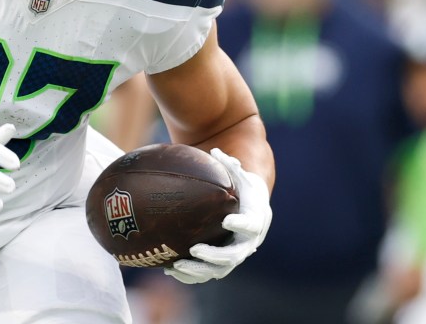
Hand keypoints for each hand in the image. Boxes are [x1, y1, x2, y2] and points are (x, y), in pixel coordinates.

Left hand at [164, 148, 271, 283]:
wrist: (251, 209)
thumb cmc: (243, 189)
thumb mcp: (240, 175)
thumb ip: (230, 164)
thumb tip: (215, 150)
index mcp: (255, 220)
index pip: (252, 225)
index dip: (241, 225)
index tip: (227, 221)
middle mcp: (247, 243)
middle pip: (234, 256)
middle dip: (214, 255)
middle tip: (195, 249)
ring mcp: (235, 255)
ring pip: (218, 270)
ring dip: (198, 270)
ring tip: (176, 265)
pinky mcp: (222, 263)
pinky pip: (206, 274)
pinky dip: (190, 275)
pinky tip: (169, 269)